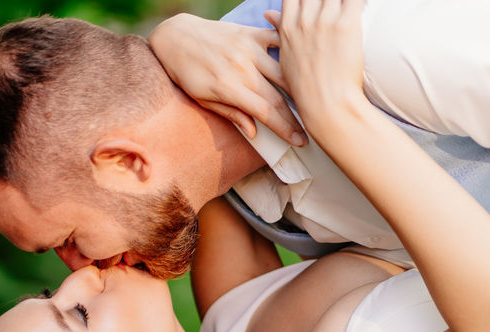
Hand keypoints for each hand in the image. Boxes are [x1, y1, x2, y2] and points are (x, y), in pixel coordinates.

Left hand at [147, 13, 304, 146]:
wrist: (176, 37)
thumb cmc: (186, 73)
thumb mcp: (202, 99)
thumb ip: (230, 114)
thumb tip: (254, 133)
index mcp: (229, 87)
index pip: (265, 112)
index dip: (284, 128)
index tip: (299, 141)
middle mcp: (242, 67)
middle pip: (278, 96)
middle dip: (296, 117)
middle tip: (310, 130)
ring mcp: (248, 48)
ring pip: (283, 71)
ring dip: (300, 89)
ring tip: (313, 103)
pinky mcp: (251, 33)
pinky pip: (278, 41)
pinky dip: (292, 52)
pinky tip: (304, 64)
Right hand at [267, 0, 367, 137]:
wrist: (326, 106)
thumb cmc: (306, 89)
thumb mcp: (284, 60)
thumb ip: (279, 31)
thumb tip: (269, 14)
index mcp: (288, 28)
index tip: (312, 4)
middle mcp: (304, 21)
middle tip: (331, 8)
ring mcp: (324, 21)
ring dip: (341, 1)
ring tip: (346, 9)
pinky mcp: (346, 24)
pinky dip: (359, 0)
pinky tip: (367, 3)